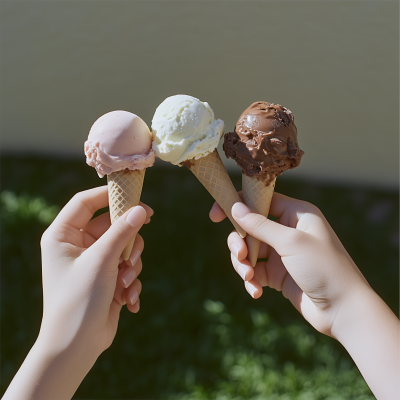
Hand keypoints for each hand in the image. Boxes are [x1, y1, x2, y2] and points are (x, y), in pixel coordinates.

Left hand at [4, 186, 152, 399]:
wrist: (76, 346)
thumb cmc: (79, 300)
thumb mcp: (101, 260)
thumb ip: (122, 232)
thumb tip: (141, 209)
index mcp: (63, 235)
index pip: (86, 202)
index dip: (110, 196)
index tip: (135, 196)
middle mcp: (77, 245)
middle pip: (111, 224)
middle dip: (127, 239)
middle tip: (138, 242)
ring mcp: (93, 262)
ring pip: (124, 246)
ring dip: (131, 263)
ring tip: (126, 281)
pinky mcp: (107, 278)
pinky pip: (127, 267)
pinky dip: (131, 281)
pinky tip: (127, 300)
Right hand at [210, 192, 399, 398]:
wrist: (343, 310)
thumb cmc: (324, 268)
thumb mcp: (291, 242)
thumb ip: (260, 225)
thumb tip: (235, 207)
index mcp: (296, 214)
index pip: (260, 201)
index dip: (237, 205)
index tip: (216, 215)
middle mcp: (287, 231)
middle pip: (249, 227)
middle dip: (239, 242)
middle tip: (239, 255)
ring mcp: (282, 253)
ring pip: (248, 250)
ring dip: (243, 264)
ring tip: (249, 277)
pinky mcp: (278, 274)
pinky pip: (255, 271)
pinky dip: (251, 280)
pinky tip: (256, 292)